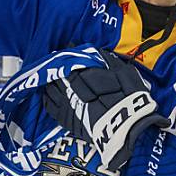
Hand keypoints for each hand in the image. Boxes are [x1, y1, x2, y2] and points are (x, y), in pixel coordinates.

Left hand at [42, 50, 169, 170]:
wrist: (126, 127)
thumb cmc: (129, 98)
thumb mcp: (124, 73)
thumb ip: (109, 61)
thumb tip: (100, 52)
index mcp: (84, 74)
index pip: (69, 62)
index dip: (68, 55)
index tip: (68, 49)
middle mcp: (71, 87)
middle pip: (57, 75)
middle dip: (57, 68)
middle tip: (58, 62)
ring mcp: (66, 104)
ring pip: (50, 89)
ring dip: (50, 82)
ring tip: (52, 78)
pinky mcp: (65, 119)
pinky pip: (49, 106)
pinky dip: (47, 98)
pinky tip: (49, 95)